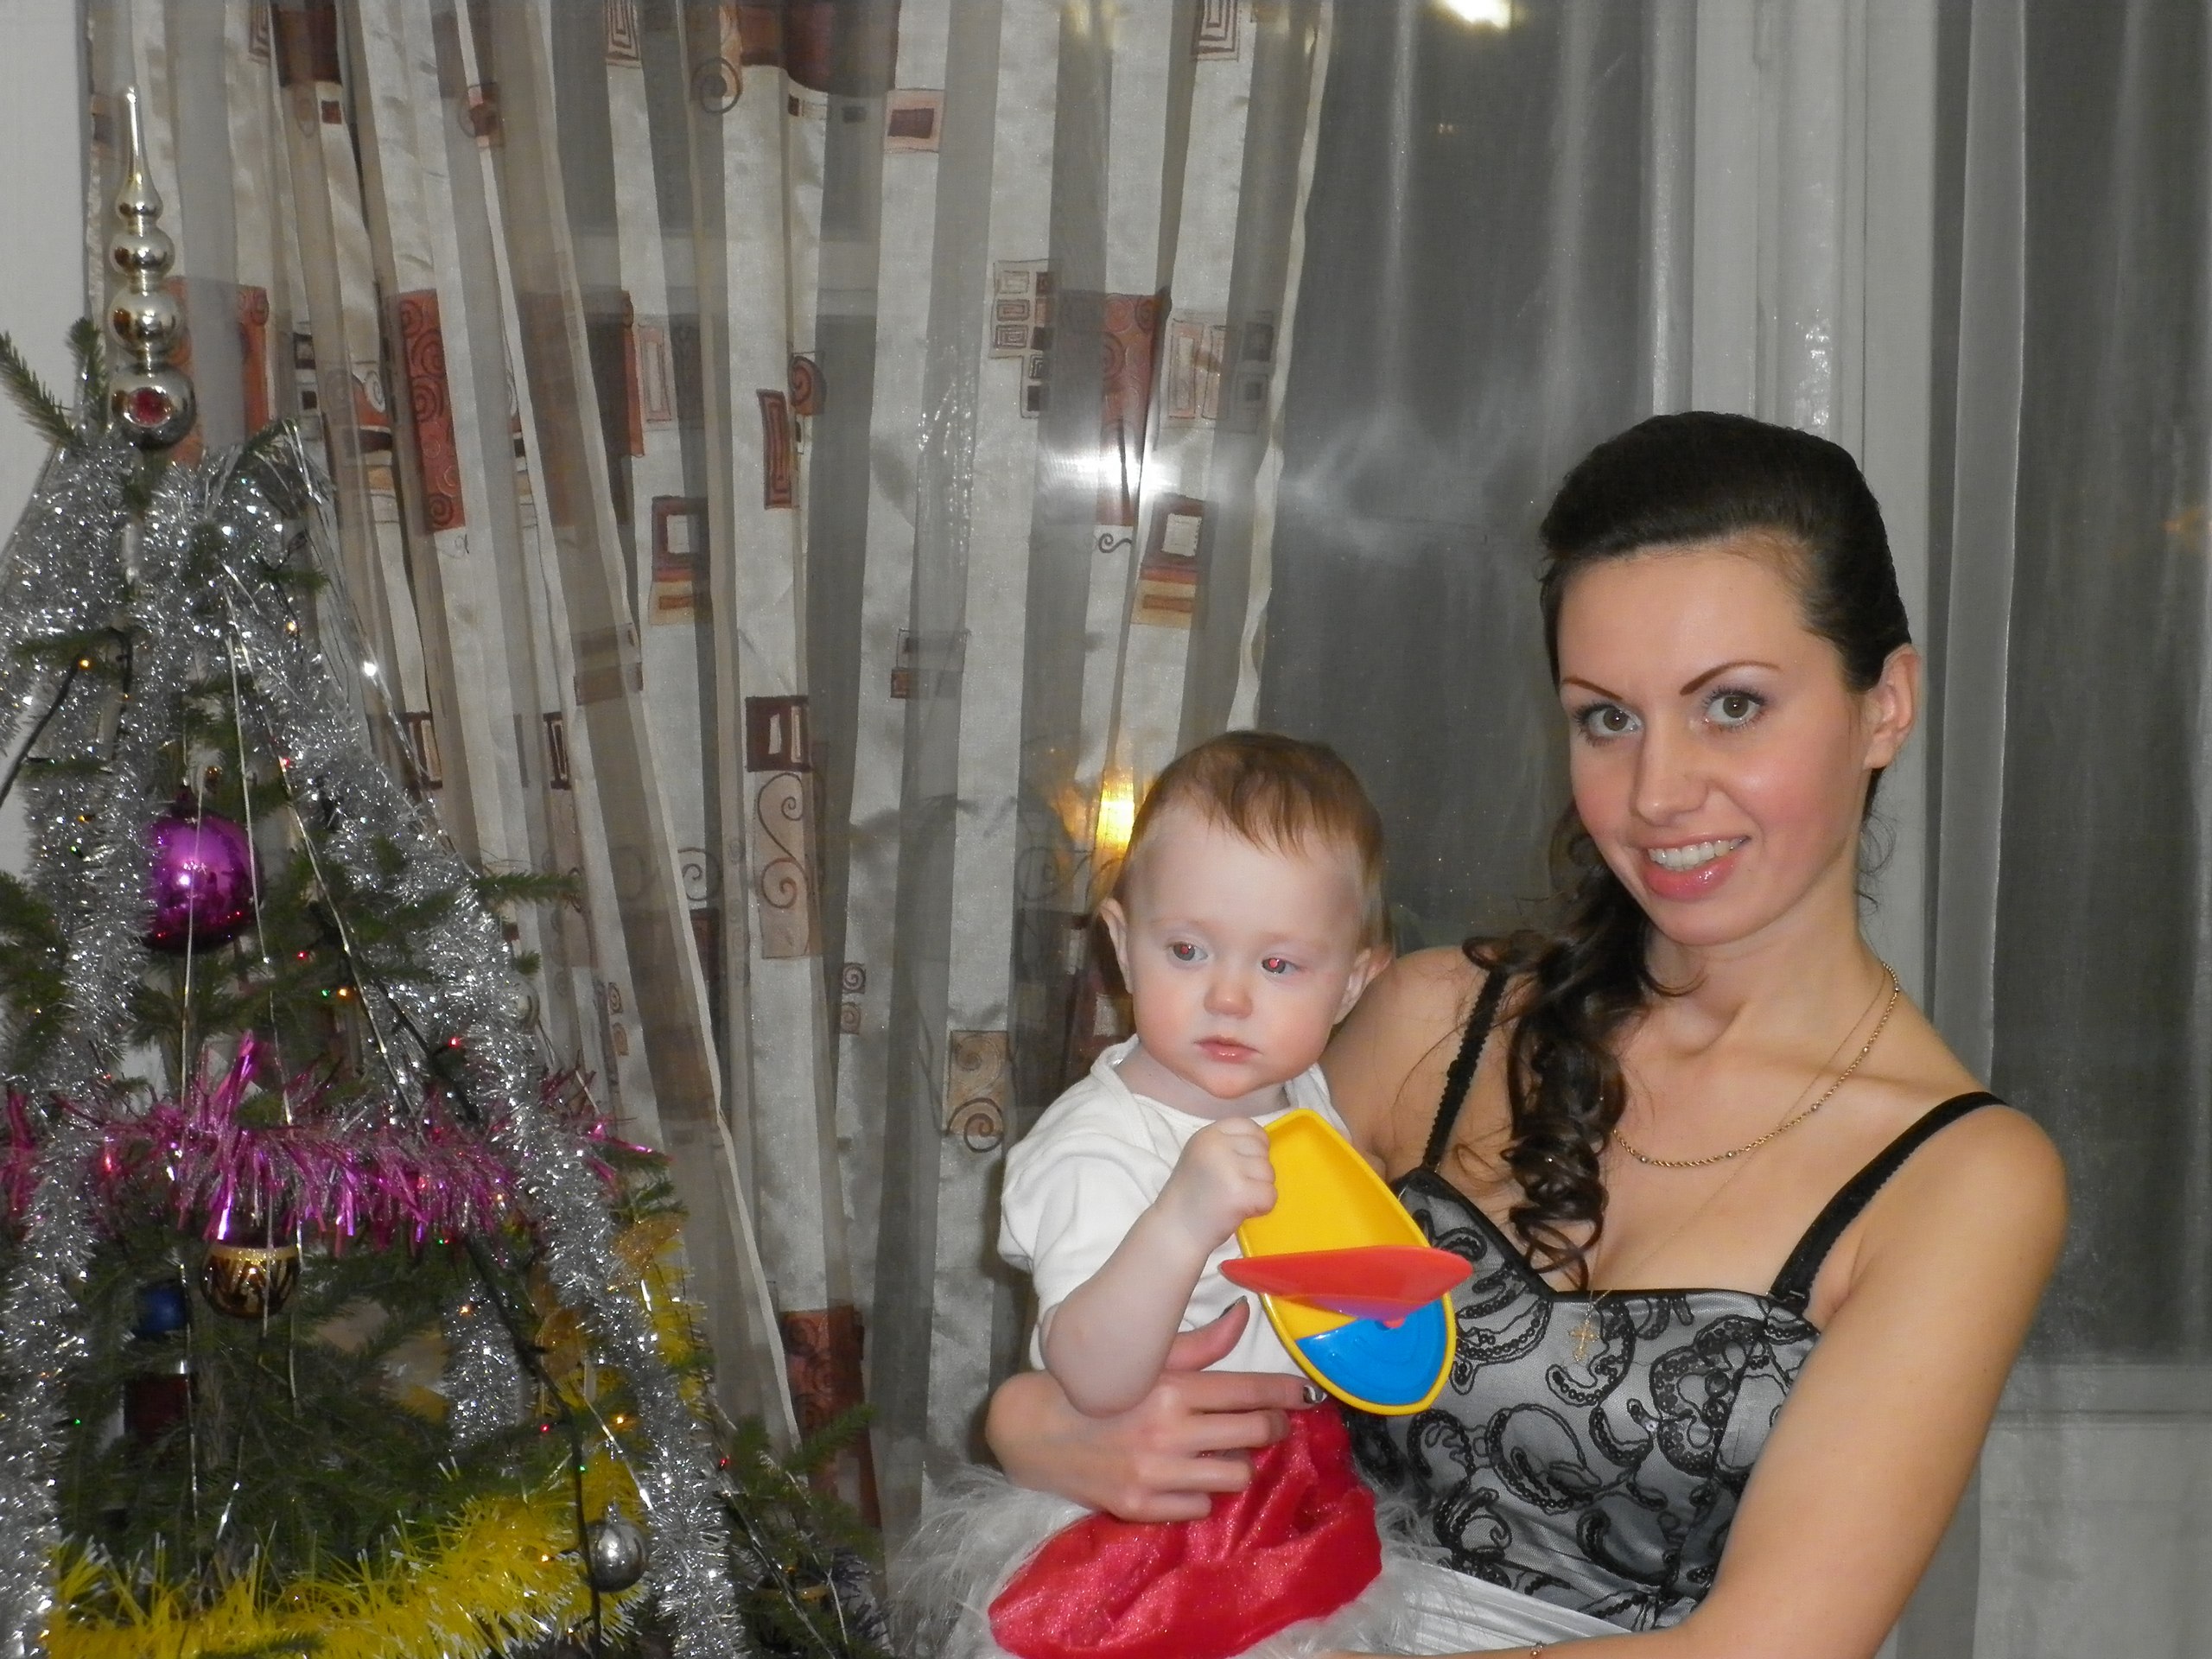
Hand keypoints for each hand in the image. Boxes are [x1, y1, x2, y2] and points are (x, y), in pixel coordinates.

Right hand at [986, 1302, 1316, 1521]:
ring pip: (1236, 1476)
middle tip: (1273, 1424)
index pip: (1250, 1392)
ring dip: (1237, 1463)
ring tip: (1223, 1452)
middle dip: (1274, 1428)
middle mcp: (1169, 1433)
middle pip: (1254, 1435)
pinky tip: (1186, 1480)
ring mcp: (1156, 1476)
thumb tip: (1243, 1314)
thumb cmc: (1095, 1388)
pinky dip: (1200, 1495)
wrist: (1036, 1433)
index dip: (1287, 1393)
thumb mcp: (1144, 1360)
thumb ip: (1199, 1343)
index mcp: (1172, 1389)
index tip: (1306, 1394)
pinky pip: (1201, 1508)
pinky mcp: (1142, 1508)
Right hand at [1159, 1118, 1276, 1249]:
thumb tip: (1264, 1145)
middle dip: (1256, 1172)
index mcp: (1207, 1134)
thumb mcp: (1203, 1157)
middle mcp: (1216, 1145)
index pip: (1249, 1126)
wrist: (1174, 1230)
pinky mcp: (1239, 1192)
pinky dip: (1261, 1208)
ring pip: (1268, 1173)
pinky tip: (1241, 1212)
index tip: (1243, 1165)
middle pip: (1262, 1150)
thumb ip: (1228, 1146)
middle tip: (1233, 1189)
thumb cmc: (1192, 1197)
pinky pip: (1270, 1195)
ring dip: (1258, 1190)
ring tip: (1234, 1200)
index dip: (1255, 1146)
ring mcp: (1228, 1168)